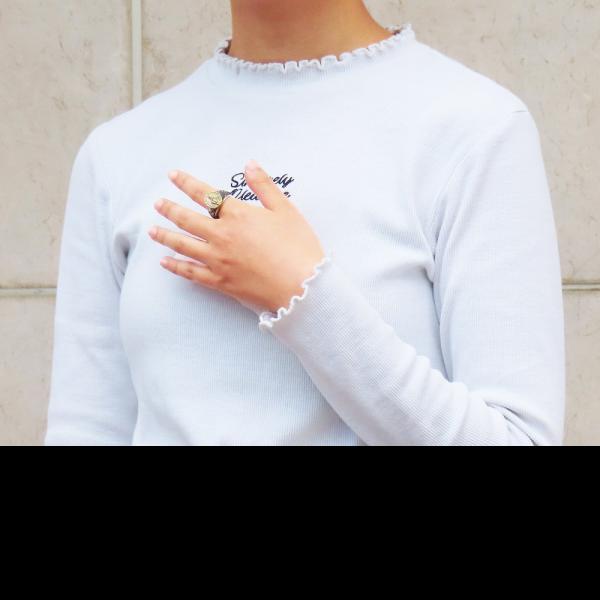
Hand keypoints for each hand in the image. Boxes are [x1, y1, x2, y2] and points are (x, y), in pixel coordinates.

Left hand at [148, 159, 325, 313]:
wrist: (301, 286)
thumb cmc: (298, 247)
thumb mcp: (285, 209)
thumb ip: (264, 186)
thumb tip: (249, 164)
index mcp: (237, 215)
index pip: (205, 194)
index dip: (186, 183)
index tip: (172, 176)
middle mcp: (221, 235)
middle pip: (187, 219)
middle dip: (169, 210)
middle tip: (158, 204)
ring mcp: (217, 260)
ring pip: (183, 245)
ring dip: (165, 236)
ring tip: (152, 231)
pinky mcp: (220, 282)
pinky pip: (191, 273)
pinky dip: (176, 266)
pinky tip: (165, 262)